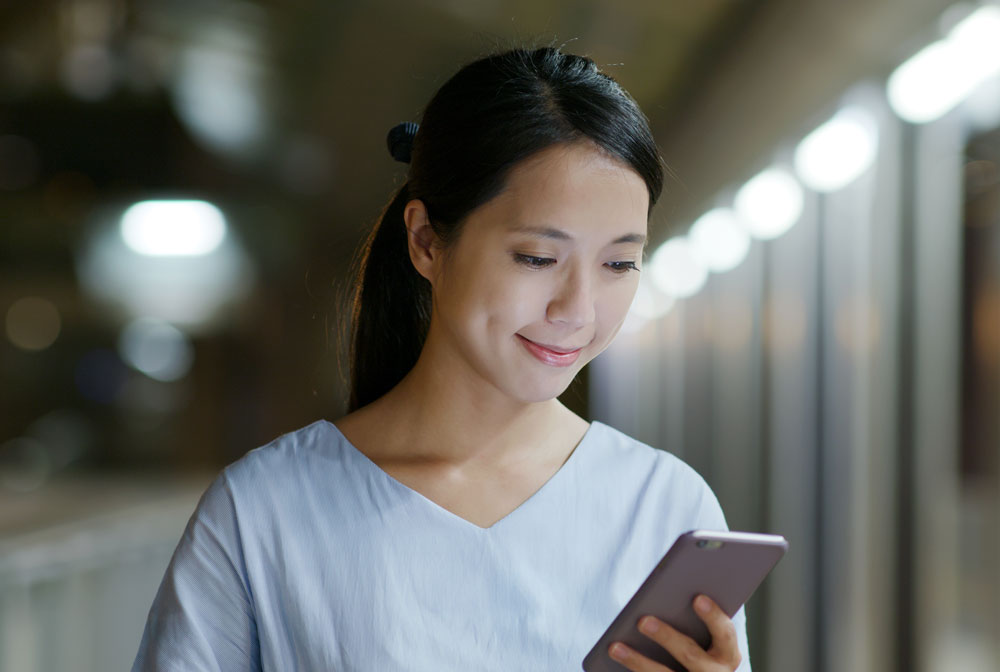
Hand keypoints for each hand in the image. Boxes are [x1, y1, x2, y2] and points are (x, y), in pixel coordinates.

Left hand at [607, 595, 740, 670]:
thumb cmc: (699, 643)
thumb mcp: (703, 635)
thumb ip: (691, 618)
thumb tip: (665, 592)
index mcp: (728, 654)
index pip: (724, 633)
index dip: (713, 616)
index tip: (697, 598)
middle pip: (690, 655)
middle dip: (666, 637)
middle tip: (643, 621)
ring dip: (637, 661)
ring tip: (615, 647)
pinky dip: (633, 670)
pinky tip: (614, 660)